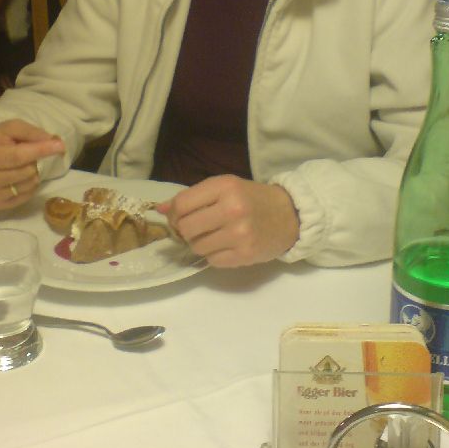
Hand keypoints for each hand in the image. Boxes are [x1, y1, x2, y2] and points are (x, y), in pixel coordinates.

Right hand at [0, 119, 64, 209]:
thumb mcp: (12, 128)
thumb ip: (32, 133)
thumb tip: (56, 144)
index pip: (17, 156)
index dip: (40, 151)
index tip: (60, 146)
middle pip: (25, 172)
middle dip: (35, 161)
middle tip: (27, 154)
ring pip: (28, 185)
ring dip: (33, 173)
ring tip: (23, 165)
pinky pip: (26, 197)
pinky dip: (30, 186)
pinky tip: (21, 177)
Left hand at [157, 175, 298, 267]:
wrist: (289, 215)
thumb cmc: (251, 198)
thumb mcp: (224, 187)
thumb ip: (193, 196)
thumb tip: (160, 210)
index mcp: (225, 187)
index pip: (182, 204)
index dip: (173, 214)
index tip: (176, 217)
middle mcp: (232, 209)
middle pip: (186, 228)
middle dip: (184, 231)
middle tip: (194, 228)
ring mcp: (239, 234)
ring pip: (197, 247)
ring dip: (199, 243)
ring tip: (212, 236)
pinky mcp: (245, 255)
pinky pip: (212, 260)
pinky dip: (213, 255)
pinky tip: (225, 245)